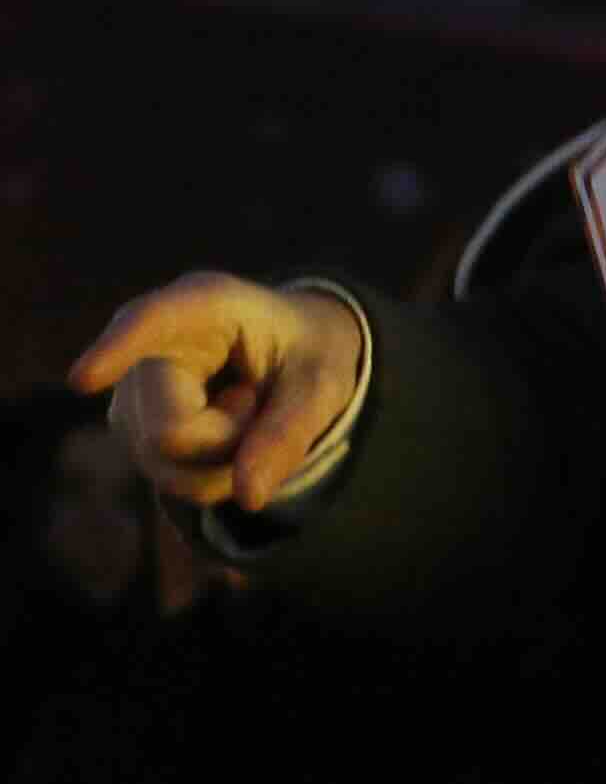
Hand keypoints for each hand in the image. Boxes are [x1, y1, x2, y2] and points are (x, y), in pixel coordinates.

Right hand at [68, 271, 365, 513]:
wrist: (289, 351)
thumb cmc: (306, 350)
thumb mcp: (323, 381)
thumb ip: (290, 432)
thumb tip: (248, 497)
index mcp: (205, 305)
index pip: (150, 323)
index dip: (116, 350)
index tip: (84, 378)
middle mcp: (150, 346)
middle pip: (170, 433)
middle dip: (227, 441)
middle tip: (258, 399)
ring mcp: (131, 393)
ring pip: (167, 466)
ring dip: (224, 463)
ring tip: (245, 412)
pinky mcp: (131, 432)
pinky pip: (172, 482)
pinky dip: (214, 474)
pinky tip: (227, 435)